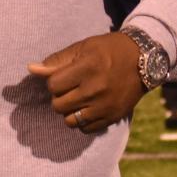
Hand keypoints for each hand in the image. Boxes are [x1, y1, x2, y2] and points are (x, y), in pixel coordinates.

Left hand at [28, 33, 146, 132]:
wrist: (145, 60)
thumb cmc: (109, 50)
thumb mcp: (83, 47)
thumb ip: (57, 61)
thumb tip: (31, 69)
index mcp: (88, 68)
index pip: (53, 85)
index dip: (55, 81)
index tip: (66, 76)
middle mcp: (96, 89)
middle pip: (58, 105)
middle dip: (61, 96)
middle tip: (73, 88)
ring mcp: (105, 105)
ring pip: (70, 121)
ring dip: (70, 111)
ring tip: (80, 100)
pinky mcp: (113, 117)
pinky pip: (85, 129)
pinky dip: (83, 120)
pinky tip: (90, 108)